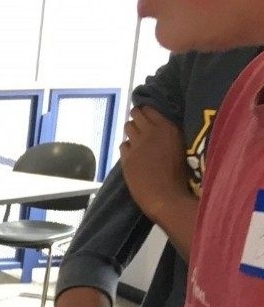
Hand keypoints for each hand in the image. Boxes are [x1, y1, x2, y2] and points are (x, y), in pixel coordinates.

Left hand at [119, 106, 190, 221]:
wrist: (166, 197)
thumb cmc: (181, 175)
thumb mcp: (182, 147)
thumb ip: (170, 134)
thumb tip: (163, 126)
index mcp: (168, 128)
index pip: (150, 109)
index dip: (146, 111)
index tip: (147, 114)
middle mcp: (151, 132)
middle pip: (136, 114)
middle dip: (137, 117)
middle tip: (140, 124)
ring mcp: (136, 145)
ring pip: (128, 127)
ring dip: (132, 131)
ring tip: (137, 139)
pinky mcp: (127, 158)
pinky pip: (123, 145)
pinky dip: (127, 147)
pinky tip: (133, 154)